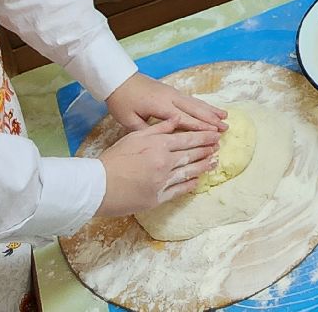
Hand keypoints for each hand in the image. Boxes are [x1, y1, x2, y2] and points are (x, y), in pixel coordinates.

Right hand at [96, 118, 221, 216]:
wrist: (98, 186)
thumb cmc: (113, 159)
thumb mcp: (133, 137)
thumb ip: (156, 128)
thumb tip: (175, 119)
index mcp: (158, 146)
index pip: (186, 139)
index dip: (203, 137)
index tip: (214, 135)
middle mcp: (164, 163)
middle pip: (191, 155)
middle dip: (206, 150)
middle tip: (218, 146)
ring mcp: (162, 182)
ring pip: (189, 172)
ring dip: (203, 166)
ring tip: (214, 162)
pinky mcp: (157, 198)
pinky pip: (179, 191)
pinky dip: (190, 185)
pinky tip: (198, 180)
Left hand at [106, 72, 226, 133]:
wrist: (118, 79)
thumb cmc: (122, 101)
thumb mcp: (128, 120)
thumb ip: (146, 131)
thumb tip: (162, 142)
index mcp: (160, 106)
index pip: (184, 118)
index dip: (200, 127)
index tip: (214, 134)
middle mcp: (170, 97)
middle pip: (195, 109)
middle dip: (211, 119)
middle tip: (226, 128)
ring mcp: (172, 93)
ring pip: (195, 103)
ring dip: (210, 110)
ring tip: (225, 117)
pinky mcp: (171, 91)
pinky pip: (191, 99)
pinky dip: (203, 105)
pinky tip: (210, 109)